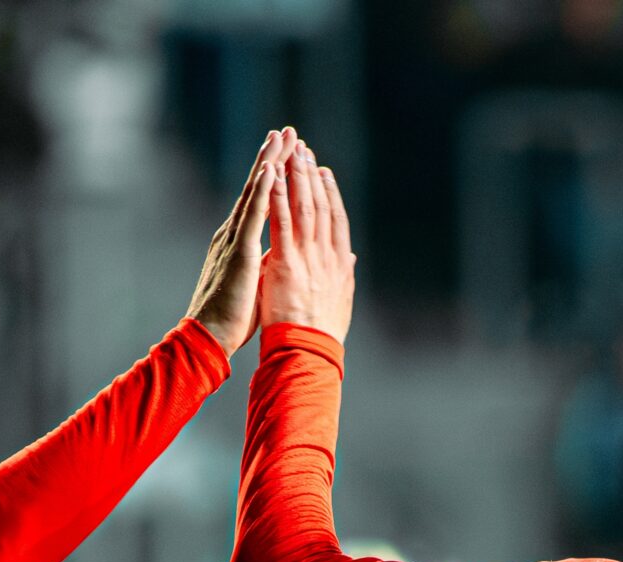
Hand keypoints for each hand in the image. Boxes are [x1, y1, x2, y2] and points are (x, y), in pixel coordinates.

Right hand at [185, 130, 290, 352]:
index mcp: (239, 242)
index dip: (274, 177)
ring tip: (281, 137)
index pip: (260, 202)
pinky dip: (261, 190)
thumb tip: (280, 256)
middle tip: (287, 131)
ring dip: (268, 163)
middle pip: (257, 188)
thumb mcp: (256, 285)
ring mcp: (234, 240)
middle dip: (273, 158)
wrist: (209, 338)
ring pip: (254, 193)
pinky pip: (252, 215)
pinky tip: (270, 168)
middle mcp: (233, 234)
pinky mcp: (238, 252)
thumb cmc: (231, 319)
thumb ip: (266, 265)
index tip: (288, 154)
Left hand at [258, 129, 354, 342]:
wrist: (306, 352)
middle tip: (303, 149)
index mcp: (338, 264)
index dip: (330, 193)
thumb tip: (350, 258)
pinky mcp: (285, 263)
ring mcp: (307, 258)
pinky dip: (276, 197)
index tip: (323, 172)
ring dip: (296, 177)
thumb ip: (343, 275)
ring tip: (289, 152)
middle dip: (311, 175)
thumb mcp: (339, 300)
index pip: (335, 220)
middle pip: (320, 206)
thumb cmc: (319, 333)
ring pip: (303, 208)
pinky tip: (272, 176)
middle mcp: (326, 256)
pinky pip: (280, 223)